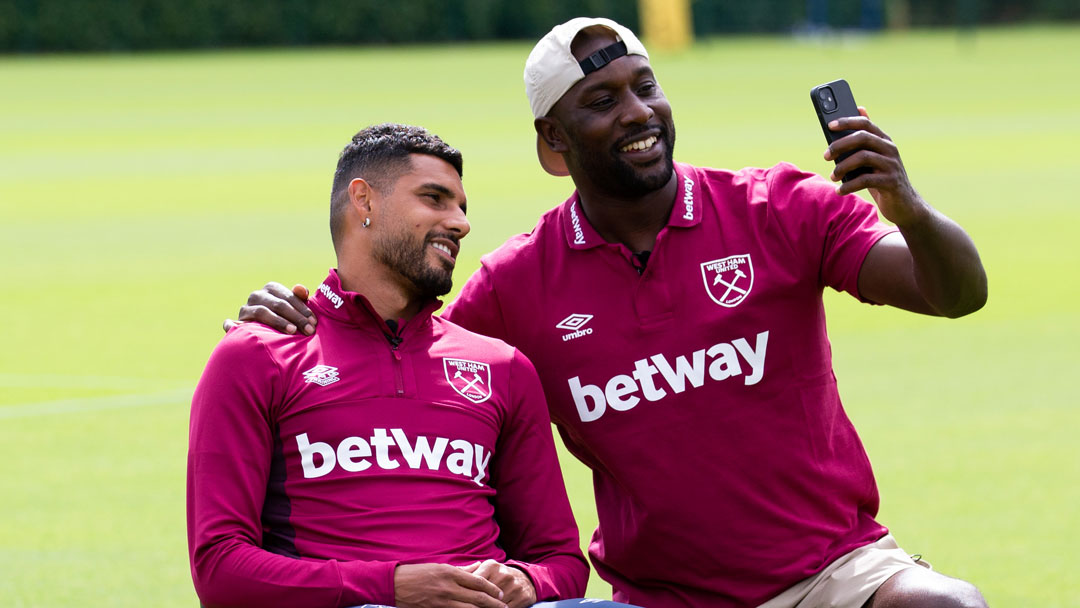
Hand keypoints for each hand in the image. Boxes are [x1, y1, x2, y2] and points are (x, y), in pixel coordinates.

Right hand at [222, 283, 315, 334]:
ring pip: (263, 312)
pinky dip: (237, 326)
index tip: (314, 322)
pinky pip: (238, 324)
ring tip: (292, 331)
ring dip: (278, 322)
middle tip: (308, 330)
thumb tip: (303, 290)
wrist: (262, 333)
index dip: (303, 309)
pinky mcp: (238, 321)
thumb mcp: (294, 309)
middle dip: (296, 317)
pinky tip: (247, 332)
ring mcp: (246, 307)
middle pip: (279, 304)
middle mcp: (258, 295)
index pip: (289, 297)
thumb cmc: (285, 319)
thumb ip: (299, 299)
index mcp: (272, 288)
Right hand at [394, 563, 507, 607]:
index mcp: (450, 573)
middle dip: (493, 603)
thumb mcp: (440, 567)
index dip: (491, 588)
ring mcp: (442, 601)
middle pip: (477, 598)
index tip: (500, 593)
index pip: (477, 581)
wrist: (395, 584)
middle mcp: (448, 587)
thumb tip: (480, 566)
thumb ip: (462, 569)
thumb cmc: (418, 573)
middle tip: (504, 606)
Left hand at [460, 560, 536, 607]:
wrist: (526, 579)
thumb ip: (470, 572)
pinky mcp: (522, 597)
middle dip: (474, 602)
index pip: (475, 581)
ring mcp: (514, 586)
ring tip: (476, 607)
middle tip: (466, 605)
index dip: (466, 592)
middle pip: (484, 594)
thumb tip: (453, 572)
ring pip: (495, 604)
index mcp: (491, 566)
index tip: (458, 598)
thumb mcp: (486, 569)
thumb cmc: (499, 575)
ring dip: (486, 607)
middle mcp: (504, 574)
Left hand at [823, 107, 929, 227]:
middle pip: (862, 138)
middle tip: (826, 156)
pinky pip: (865, 180)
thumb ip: (864, 141)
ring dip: (842, 166)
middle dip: (840, 145)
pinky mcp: (891, 182)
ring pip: (863, 157)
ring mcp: (892, 165)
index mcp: (884, 141)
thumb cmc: (882, 179)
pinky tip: (840, 191)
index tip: (830, 125)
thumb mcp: (873, 159)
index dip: (847, 122)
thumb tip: (858, 111)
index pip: (866, 124)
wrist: (904, 204)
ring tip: (833, 176)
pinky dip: (849, 186)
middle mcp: (890, 149)